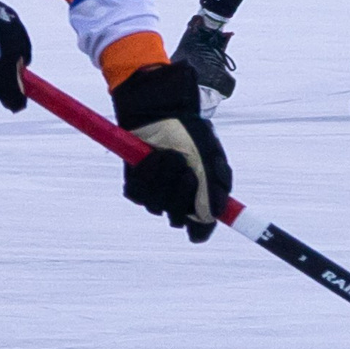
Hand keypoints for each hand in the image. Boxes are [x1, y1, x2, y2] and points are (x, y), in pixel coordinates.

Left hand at [111, 60, 231, 241]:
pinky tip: (152, 157)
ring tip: (168, 156)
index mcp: (202, 195)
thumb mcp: (209, 159)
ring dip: (163, 180)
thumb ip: (213, 188)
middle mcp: (180, 198)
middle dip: (181, 194)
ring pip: (156, 206)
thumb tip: (213, 216)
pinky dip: (146, 174)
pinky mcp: (136, 186)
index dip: (200, 231)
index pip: (201, 226)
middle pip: (177, 219)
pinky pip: (138, 193)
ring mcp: (157, 194)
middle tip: (186, 171)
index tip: (198, 235)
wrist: (162, 114)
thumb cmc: (191, 134)